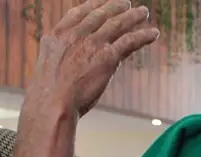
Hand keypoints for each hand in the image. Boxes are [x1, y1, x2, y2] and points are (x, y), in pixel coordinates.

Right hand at [30, 0, 159, 116]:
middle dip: (115, 7)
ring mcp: (93, 44)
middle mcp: (77, 35)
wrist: (52, 102)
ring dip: (133, 17)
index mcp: (59, 35)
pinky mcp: (107, 58)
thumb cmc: (47, 93)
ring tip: (143, 12)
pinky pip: (130, 41)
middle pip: (100, 15)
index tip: (100, 2)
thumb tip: (60, 56)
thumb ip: (57, 54)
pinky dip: (143, 36)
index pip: (78, 13)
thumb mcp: (47, 64)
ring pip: (117, 24)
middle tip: (126, 4)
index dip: (92, 5)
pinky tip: (153, 33)